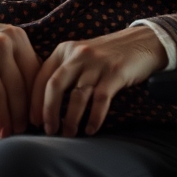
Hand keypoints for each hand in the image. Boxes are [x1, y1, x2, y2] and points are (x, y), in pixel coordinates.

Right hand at [0, 12, 39, 137]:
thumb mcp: (5, 41)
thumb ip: (22, 61)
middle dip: (21, 113)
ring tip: (4, 134)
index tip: (38, 119)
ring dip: (2, 117)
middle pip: (17, 86)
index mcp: (17, 38)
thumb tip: (43, 92)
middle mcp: (2, 43)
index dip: (37, 99)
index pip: (34, 74)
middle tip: (22, 131)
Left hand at [30, 26, 167, 136]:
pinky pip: (99, 101)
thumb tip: (43, 104)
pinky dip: (93, 118)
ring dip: (70, 119)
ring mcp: (97, 64)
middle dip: (48, 112)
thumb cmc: (108, 55)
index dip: (34, 101)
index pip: (42, 77)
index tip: (32, 121)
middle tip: (49, 131)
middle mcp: (78, 55)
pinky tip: (90, 130)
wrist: (143, 42)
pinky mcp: (115, 74)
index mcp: (65, 50)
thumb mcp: (81, 55)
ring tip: (69, 134)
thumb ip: (64, 71)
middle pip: (55, 86)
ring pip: (77, 97)